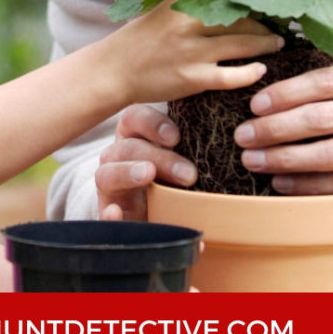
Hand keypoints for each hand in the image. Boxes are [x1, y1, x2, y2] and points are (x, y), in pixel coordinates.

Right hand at [96, 105, 197, 220]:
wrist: (157, 215)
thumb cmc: (173, 180)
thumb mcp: (180, 161)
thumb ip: (194, 151)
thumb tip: (229, 146)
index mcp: (134, 137)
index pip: (134, 118)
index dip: (152, 124)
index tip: (177, 138)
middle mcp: (118, 157)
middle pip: (127, 148)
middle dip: (158, 157)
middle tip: (189, 175)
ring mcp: (110, 186)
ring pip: (106, 174)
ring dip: (129, 173)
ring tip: (149, 175)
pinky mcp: (109, 214)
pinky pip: (103, 213)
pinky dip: (109, 214)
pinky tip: (117, 214)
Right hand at [119, 0, 284, 105]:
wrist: (114, 70)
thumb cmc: (139, 40)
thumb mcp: (163, 8)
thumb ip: (191, 0)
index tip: (265, 0)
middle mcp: (188, 20)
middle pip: (240, 17)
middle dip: (264, 23)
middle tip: (277, 27)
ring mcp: (191, 50)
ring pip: (243, 44)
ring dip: (265, 44)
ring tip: (276, 45)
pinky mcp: (193, 77)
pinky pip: (232, 75)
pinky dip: (251, 72)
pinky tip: (260, 71)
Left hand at [234, 64, 332, 194]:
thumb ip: (314, 86)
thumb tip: (262, 89)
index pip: (321, 82)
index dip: (286, 93)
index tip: (254, 105)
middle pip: (318, 119)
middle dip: (275, 129)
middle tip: (242, 136)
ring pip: (328, 154)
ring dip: (285, 159)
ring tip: (251, 160)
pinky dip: (306, 184)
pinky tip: (279, 182)